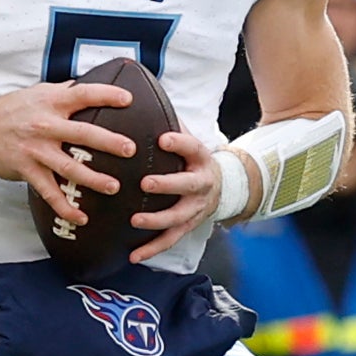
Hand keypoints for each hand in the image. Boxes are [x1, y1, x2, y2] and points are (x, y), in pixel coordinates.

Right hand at [0, 81, 134, 225]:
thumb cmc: (12, 110)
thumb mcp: (38, 93)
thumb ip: (65, 91)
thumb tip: (90, 84)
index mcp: (52, 103)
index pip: (83, 95)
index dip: (106, 95)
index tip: (128, 100)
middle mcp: (46, 126)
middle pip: (82, 134)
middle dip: (108, 142)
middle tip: (130, 149)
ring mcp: (36, 150)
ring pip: (68, 167)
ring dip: (92, 179)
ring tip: (114, 187)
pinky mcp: (27, 170)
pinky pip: (48, 192)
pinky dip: (64, 207)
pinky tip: (81, 217)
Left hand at [130, 130, 219, 262]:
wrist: (221, 187)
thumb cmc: (191, 159)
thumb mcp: (188, 140)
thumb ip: (169, 124)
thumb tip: (139, 99)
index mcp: (200, 159)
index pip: (193, 147)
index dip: (180, 143)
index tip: (163, 137)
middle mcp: (201, 184)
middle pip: (188, 184)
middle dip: (168, 184)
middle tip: (146, 183)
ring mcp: (196, 207)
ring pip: (179, 216)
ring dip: (157, 220)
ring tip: (136, 220)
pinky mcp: (188, 226)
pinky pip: (171, 239)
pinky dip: (153, 249)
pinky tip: (134, 255)